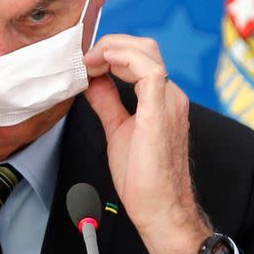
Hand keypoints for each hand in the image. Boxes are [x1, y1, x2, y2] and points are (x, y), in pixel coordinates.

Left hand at [83, 35, 211, 253]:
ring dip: (112, 49)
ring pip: (146, 51)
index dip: (109, 51)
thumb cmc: (144, 178)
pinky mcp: (160, 111)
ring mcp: (168, 101)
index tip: (84, 62)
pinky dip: (123, 58)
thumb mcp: (117, 128)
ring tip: (89, 63)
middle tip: (83, 59)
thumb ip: (107, 101)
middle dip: (110, 43)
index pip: (139, 56)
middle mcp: (170, 95)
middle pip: (145, 46)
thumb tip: (92, 81)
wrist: (160, 210)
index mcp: (161, 98)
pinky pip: (148, 70)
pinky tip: (102, 64)